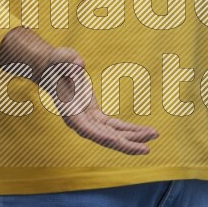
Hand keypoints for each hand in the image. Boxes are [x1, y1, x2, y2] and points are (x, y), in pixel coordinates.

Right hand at [39, 45, 159, 155]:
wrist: (53, 69)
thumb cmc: (56, 63)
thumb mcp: (60, 58)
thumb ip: (68, 60)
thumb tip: (79, 64)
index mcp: (70, 112)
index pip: (87, 130)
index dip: (101, 136)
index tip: (115, 140)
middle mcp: (80, 122)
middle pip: (105, 138)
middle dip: (126, 143)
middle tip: (147, 148)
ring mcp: (90, 121)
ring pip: (114, 134)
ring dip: (134, 137)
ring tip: (154, 136)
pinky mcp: (97, 116)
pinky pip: (116, 126)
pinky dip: (131, 129)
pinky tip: (146, 131)